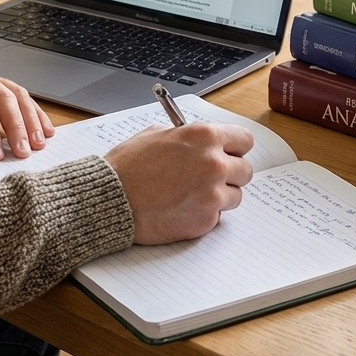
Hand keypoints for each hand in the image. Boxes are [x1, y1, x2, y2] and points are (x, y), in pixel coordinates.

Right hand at [104, 122, 254, 243]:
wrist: (111, 199)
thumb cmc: (128, 166)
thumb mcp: (157, 134)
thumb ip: (187, 137)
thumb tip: (204, 143)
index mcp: (204, 137)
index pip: (244, 140)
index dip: (235, 148)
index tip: (229, 153)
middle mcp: (214, 164)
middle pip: (245, 170)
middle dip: (230, 173)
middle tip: (209, 177)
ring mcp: (212, 195)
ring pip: (235, 196)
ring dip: (219, 196)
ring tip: (191, 193)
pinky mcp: (205, 220)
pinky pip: (217, 216)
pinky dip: (204, 213)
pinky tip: (181, 207)